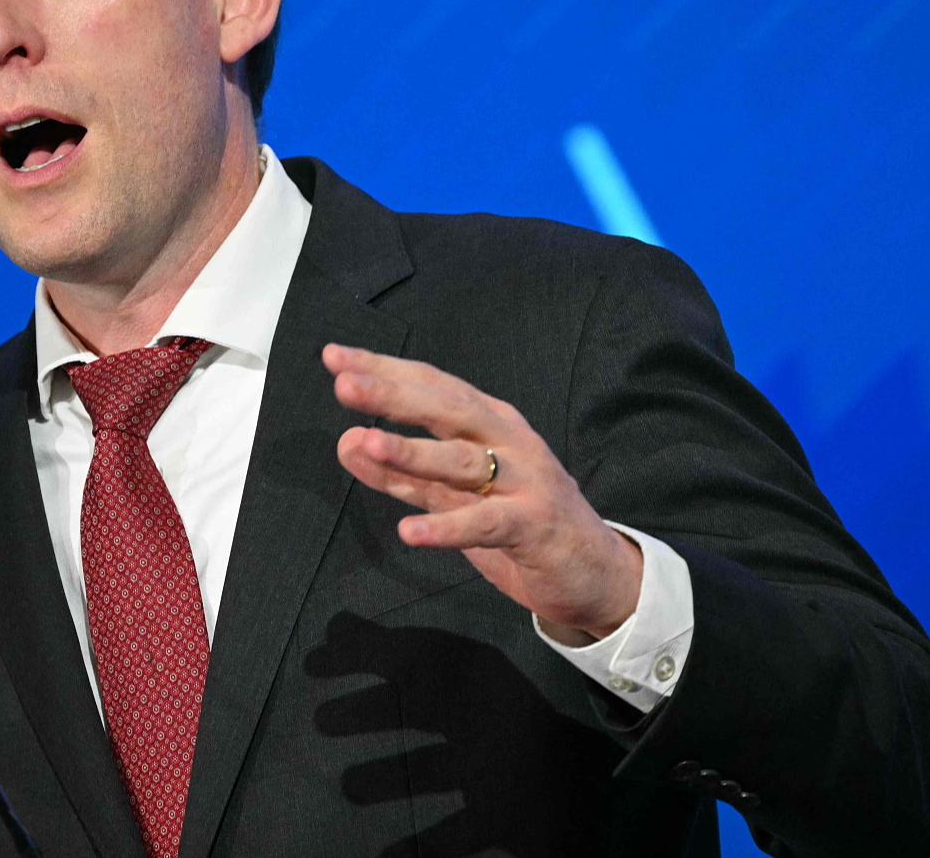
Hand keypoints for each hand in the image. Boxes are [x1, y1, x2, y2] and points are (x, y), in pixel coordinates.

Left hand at [323, 344, 642, 642]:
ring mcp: (526, 480)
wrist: (594, 572)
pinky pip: (485, 523)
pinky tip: (410, 532)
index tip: (335, 357)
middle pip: (448, 408)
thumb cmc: (519, 523)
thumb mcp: (452, 495)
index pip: (432, 386)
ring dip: (414, 451)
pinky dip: (447, 526)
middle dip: (396, 394)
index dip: (385, 370)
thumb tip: (346, 441)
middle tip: (346, 384)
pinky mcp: (534, 526)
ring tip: (368, 443)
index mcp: (489, 424)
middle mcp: (509, 441)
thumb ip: (401, 472)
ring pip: (464, 461)